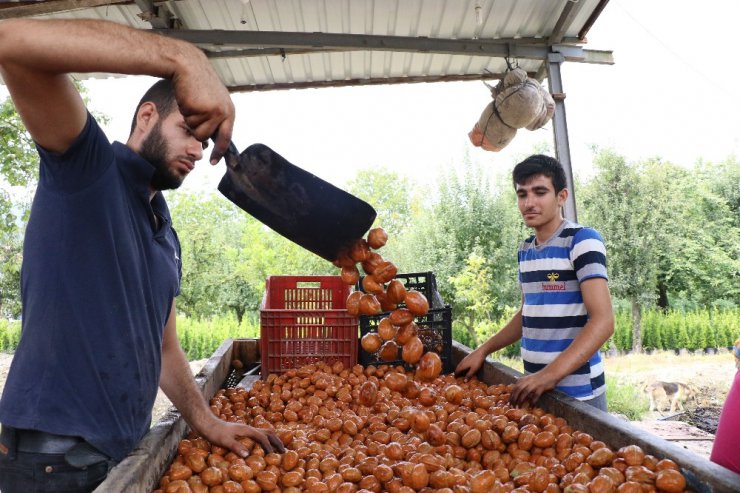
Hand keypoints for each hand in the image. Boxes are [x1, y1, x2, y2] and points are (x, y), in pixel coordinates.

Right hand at [171, 50, 234, 164]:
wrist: (189, 66)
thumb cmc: (198, 84)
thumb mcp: (213, 102)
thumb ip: (215, 118)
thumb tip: (209, 139)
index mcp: (229, 112)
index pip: (227, 137)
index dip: (219, 151)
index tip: (213, 162)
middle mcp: (224, 113)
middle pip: (206, 136)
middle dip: (197, 129)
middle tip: (194, 110)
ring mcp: (213, 112)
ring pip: (196, 131)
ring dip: (190, 120)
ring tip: (192, 103)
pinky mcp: (201, 109)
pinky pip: (189, 122)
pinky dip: (185, 113)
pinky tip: (188, 100)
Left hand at [200, 419, 284, 457]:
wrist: (208, 424)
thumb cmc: (215, 433)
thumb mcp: (224, 441)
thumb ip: (236, 447)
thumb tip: (247, 455)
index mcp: (247, 430)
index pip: (262, 437)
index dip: (268, 446)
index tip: (272, 456)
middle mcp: (249, 428)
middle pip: (268, 433)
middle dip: (277, 441)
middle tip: (284, 451)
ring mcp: (247, 429)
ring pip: (265, 432)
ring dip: (273, 440)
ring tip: (279, 449)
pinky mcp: (244, 432)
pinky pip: (260, 435)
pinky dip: (266, 440)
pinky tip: (265, 446)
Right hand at [454, 349, 486, 379]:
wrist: (480, 352)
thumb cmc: (477, 361)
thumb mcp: (473, 370)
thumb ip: (469, 375)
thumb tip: (464, 381)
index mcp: (462, 365)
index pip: (457, 371)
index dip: (456, 375)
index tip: (455, 379)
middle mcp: (462, 362)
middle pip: (457, 368)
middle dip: (456, 372)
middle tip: (457, 376)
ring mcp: (464, 359)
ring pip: (460, 365)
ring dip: (459, 369)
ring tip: (460, 372)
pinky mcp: (467, 357)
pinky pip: (462, 363)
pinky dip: (461, 366)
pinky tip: (465, 367)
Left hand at [509, 370, 557, 406]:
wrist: (550, 373)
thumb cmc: (538, 378)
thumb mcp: (528, 379)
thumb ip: (522, 384)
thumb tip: (516, 394)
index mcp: (523, 379)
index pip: (514, 388)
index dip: (511, 396)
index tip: (509, 403)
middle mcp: (527, 381)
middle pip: (517, 391)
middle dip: (514, 399)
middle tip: (513, 406)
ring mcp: (534, 384)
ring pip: (524, 393)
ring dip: (521, 401)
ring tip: (519, 407)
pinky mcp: (541, 387)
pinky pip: (535, 396)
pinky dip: (532, 402)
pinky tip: (531, 407)